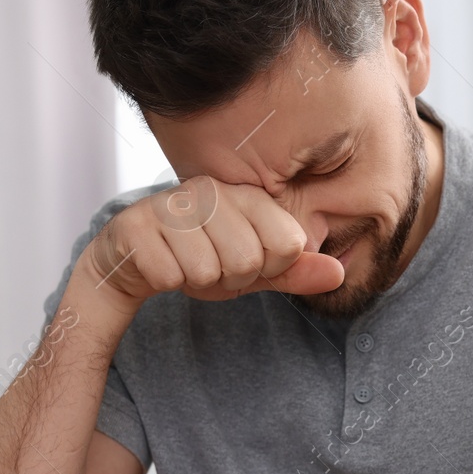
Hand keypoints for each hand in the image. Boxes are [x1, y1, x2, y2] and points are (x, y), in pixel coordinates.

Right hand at [77, 175, 343, 314]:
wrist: (133, 261)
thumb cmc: (199, 258)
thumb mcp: (254, 270)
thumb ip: (294, 272)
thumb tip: (339, 273)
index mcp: (246, 196)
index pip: (288, 244)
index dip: (269, 267)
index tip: (247, 260)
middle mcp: (210, 192)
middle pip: (247, 260)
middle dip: (229, 278)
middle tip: (211, 265)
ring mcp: (170, 204)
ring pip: (206, 270)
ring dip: (195, 281)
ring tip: (184, 262)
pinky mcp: (134, 224)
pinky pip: (168, 275)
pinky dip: (165, 281)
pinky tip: (158, 263)